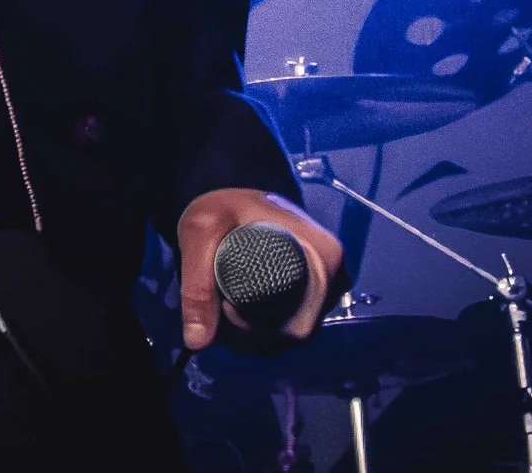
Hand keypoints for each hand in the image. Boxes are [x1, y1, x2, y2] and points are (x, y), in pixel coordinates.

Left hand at [177, 188, 343, 350]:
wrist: (232, 190)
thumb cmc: (224, 206)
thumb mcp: (203, 235)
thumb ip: (196, 287)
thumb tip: (197, 342)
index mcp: (325, 257)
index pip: (298, 323)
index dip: (258, 327)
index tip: (226, 307)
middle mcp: (335, 275)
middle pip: (297, 330)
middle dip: (255, 332)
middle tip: (221, 305)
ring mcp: (326, 286)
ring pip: (293, 330)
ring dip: (259, 331)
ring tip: (227, 304)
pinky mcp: (314, 291)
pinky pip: (293, 322)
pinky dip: (265, 326)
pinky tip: (239, 311)